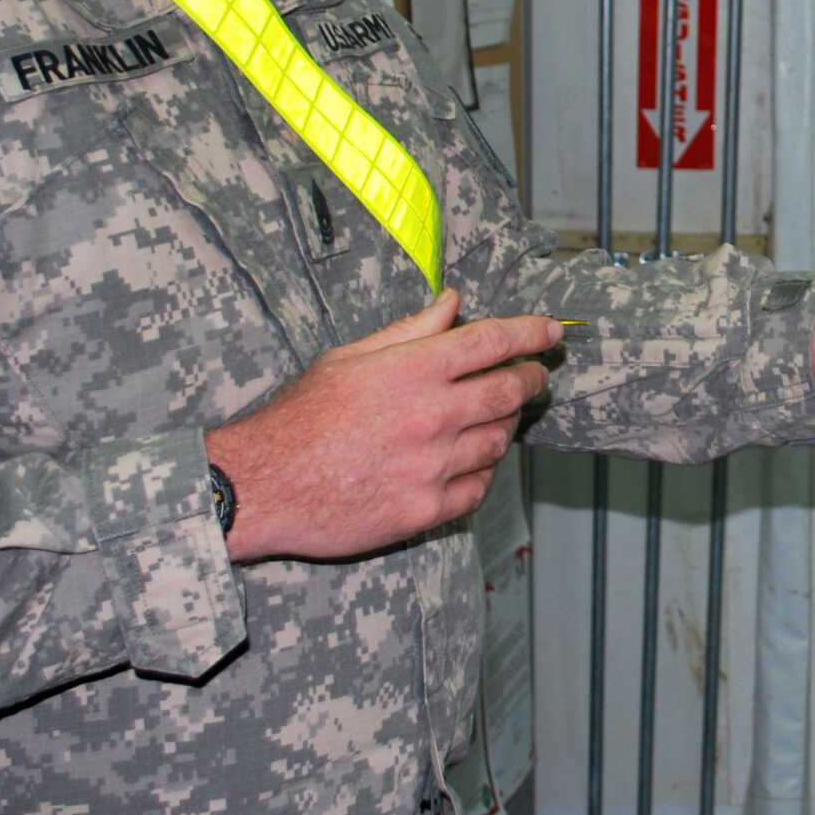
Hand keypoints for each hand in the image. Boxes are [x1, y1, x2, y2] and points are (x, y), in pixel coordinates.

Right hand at [206, 290, 557, 562]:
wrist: (263, 486)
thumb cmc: (299, 418)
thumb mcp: (348, 358)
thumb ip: (408, 331)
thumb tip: (452, 304)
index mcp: (412, 370)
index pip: (493, 341)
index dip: (531, 333)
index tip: (552, 332)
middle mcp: (431, 416)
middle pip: (509, 391)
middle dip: (533, 378)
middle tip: (538, 375)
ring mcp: (432, 467)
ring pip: (499, 440)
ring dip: (506, 424)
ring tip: (497, 416)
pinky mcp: (425, 510)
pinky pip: (479, 487)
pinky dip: (484, 470)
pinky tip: (472, 461)